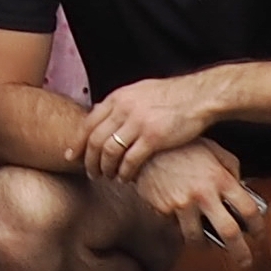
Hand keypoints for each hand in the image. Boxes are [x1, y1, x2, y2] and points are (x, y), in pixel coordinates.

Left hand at [82, 75, 214, 181]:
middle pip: (95, 140)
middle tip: (90, 173)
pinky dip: (125, 172)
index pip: (88, 123)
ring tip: (107, 177)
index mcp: (118, 98)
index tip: (71, 156)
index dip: (78, 143)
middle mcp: (123, 109)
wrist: (199, 96)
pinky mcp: (153, 138)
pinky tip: (126, 178)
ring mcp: (138, 124)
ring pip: (109, 152)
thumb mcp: (138, 92)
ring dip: (105, 168)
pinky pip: (131, 161)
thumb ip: (119, 104)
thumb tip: (100, 112)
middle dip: (89, 160)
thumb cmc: (171, 96)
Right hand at [132, 140, 262, 255]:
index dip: (258, 226)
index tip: (257, 233)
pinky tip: (181, 225)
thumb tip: (241, 186)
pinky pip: (174, 230)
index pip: (249, 210)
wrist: (145, 145)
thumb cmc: (181, 146)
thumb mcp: (213, 149)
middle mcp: (203, 194)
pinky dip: (179, 231)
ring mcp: (181, 204)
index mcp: (220, 178)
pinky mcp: (161, 209)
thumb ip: (230, 167)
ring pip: (197, 239)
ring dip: (204, 245)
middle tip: (244, 261)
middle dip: (240, 252)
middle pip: (229, 233)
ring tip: (206, 243)